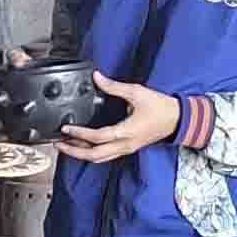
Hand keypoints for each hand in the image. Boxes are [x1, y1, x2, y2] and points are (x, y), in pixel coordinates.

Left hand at [57, 73, 180, 165]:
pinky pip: (106, 156)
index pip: (98, 137)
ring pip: (100, 158)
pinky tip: (84, 146)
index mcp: (126, 132)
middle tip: (59, 144)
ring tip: (67, 147)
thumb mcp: (137, 92)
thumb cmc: (160, 107)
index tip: (66, 129)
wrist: (178, 120)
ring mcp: (126, 149)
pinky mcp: (128, 148)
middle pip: (95, 156)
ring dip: (82, 154)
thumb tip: (97, 77)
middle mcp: (125, 144)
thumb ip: (114, 87)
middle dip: (74, 152)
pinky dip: (92, 153)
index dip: (79, 135)